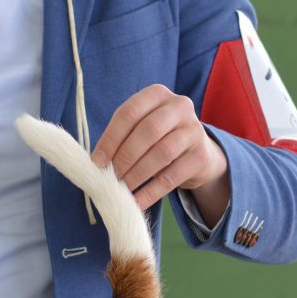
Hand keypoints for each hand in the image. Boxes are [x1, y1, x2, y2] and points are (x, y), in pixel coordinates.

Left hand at [92, 84, 229, 223]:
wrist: (196, 154)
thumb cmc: (157, 140)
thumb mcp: (138, 131)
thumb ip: (120, 140)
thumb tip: (96, 164)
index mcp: (157, 95)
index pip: (129, 113)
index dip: (110, 139)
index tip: (96, 162)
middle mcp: (179, 106)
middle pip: (148, 131)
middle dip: (125, 157)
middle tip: (110, 177)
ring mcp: (194, 130)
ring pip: (162, 153)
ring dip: (137, 175)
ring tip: (121, 189)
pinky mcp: (201, 156)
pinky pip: (172, 177)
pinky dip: (150, 192)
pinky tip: (136, 202)